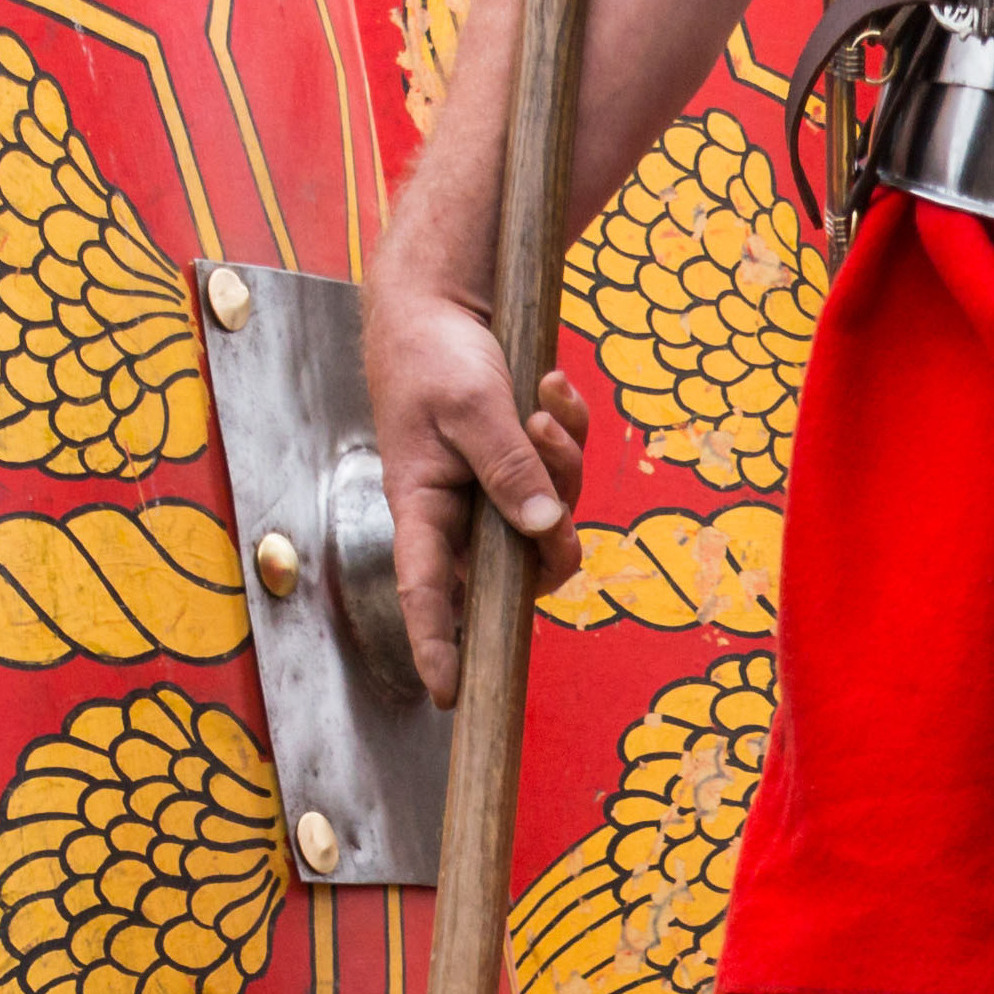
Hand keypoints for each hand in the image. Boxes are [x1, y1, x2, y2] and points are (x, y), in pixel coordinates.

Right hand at [361, 262, 590, 709]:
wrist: (442, 300)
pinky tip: (554, 388)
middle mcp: (462, 513)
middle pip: (522, 568)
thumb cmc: (433, 354)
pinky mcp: (524, 465)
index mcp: (423, 508)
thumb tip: (544, 528)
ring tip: (543, 406)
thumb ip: (508, 468)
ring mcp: (496, 492)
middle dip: (555, 530)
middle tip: (550, 451)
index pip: (427, 594)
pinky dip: (570, 433)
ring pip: (555, 519)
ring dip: (565, 463)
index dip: (437, 646)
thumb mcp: (470, 406)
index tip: (449, 693)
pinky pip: (566, 474)